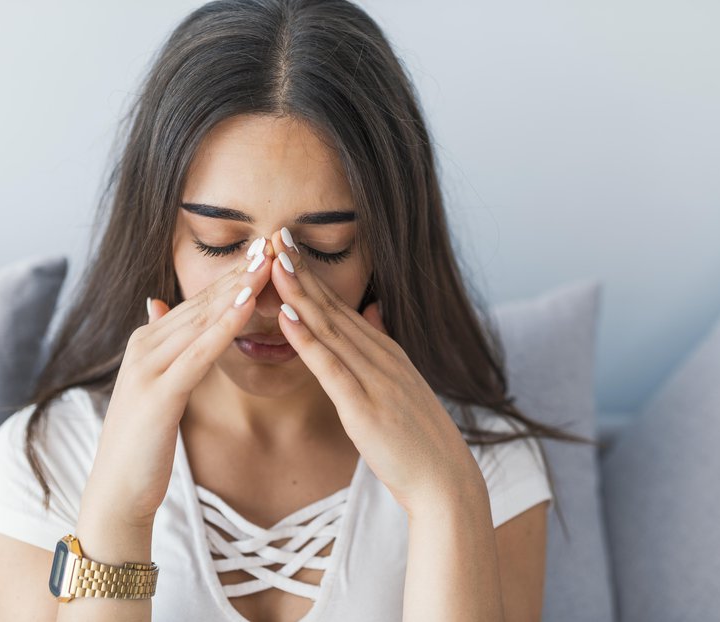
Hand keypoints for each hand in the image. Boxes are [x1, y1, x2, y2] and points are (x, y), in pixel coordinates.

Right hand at [79, 248, 272, 527]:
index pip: (198, 302)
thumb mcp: (155, 385)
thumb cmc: (144, 442)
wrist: (117, 490)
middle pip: (202, 302)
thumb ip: (161, 344)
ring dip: (237, 288)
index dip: (232, 275)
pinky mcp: (158, 393)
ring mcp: (148, 367)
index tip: (263, 249)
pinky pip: (199, 353)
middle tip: (273, 241)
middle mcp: (145, 346)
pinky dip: (225, 326)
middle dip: (240, 271)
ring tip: (268, 261)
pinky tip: (249, 304)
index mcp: (148, 342)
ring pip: (202, 320)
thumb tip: (156, 303)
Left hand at [266, 229, 484, 515]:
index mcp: (386, 353)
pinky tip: (286, 315)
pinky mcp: (364, 408)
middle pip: (333, 308)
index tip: (288, 246)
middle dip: (302, 272)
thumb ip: (383, 346)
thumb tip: (373, 310)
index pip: (341, 307)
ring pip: (329, 329)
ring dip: (299, 294)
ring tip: (274, 262)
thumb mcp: (403, 384)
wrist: (444, 481)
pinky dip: (307, 339)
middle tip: (276, 234)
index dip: (312, 276)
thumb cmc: (417, 439)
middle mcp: (381, 358)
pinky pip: (331, 368)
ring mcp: (375, 380)